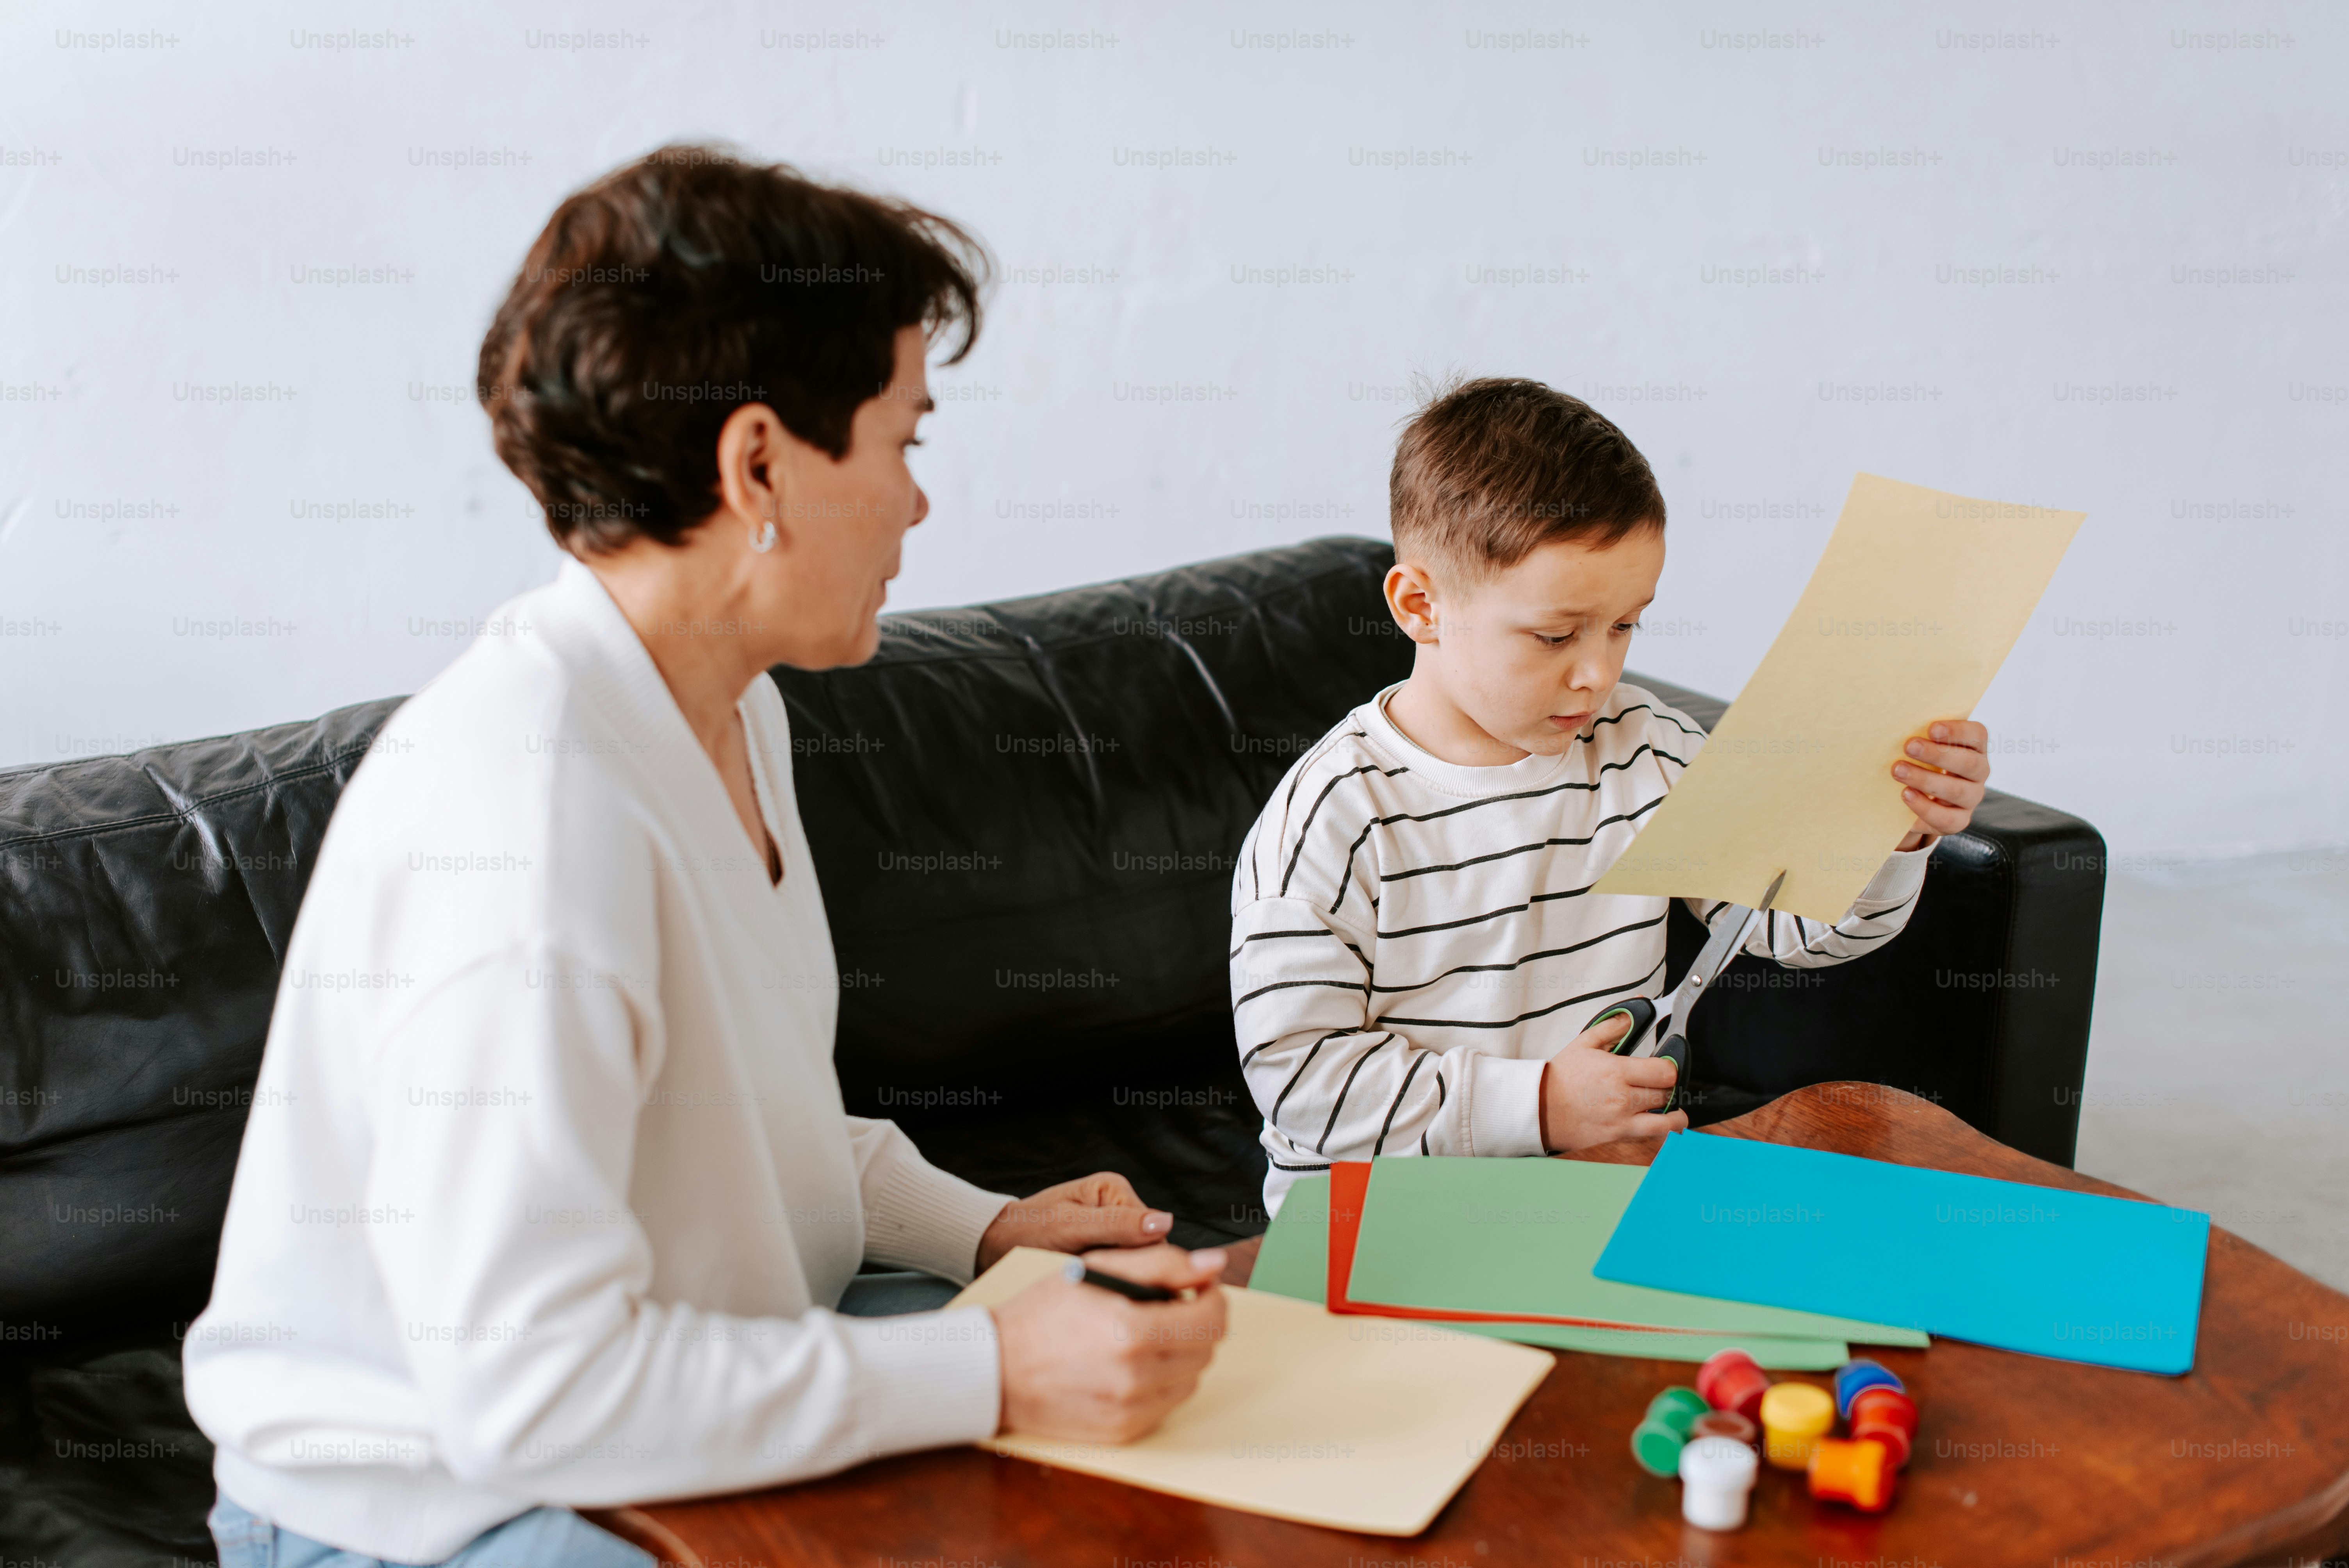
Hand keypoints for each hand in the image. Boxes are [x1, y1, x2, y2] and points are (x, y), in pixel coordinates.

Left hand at [975, 1172, 1173, 1273]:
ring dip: (1117, 1278)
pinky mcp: (1105, 1251)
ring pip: (1136, 1266)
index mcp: (1116, 1190)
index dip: (1141, 1261)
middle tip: (1095, 1278)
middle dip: (1127, 1269)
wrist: (996, 1246)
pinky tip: (1089, 1283)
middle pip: (1148, 1251)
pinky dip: (1107, 1281)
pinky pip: (1120, 1272)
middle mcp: (1120, 1208)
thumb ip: (1117, 1224)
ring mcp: (1113, 1232)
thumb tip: (1165, 1223)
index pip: (1154, 1233)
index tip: (1114, 1276)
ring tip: (1089, 1279)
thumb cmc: (1027, 1231)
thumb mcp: (1070, 1226)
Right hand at [991, 1244, 1227, 1441]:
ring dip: (1178, 1354)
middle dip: (1194, 1323)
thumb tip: (1214, 1264)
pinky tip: (1129, 1365)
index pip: (1212, 1318)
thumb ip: (1163, 1263)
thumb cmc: (1043, 1313)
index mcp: (1132, 1330)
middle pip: (1206, 1349)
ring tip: (1140, 1337)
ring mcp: (1131, 1410)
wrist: (995, 1369)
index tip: (1196, 1288)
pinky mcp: (1124, 1431)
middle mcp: (1136, 1377)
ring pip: (1191, 1378)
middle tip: (1161, 1310)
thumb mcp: (1099, 1269)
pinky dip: (1160, 1382)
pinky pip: (1168, 1404)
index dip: (1210, 1296)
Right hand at [1539, 1011, 1687, 1151]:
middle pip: (1668, 1095)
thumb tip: (1638, 1008)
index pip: (1666, 1072)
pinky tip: (1652, 1122)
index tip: (1664, 1067)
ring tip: (1670, 1110)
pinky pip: (1650, 1138)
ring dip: (1674, 1116)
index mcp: (1616, 1072)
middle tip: (1658, 1085)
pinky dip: (1657, 1132)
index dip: (1670, 1068)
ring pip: (1668, 1124)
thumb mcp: (1585, 1042)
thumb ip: (1615, 1025)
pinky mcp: (1617, 1139)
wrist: (1539, 1108)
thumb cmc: (1561, 1077)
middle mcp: (1623, 1099)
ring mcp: (1622, 1123)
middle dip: (1667, 1088)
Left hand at [1892, 720, 1990, 850]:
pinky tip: (1906, 795)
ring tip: (1898, 770)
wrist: (1919, 800)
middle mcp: (1979, 772)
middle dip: (1937, 754)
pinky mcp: (1959, 820)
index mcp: (1974, 748)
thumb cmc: (1921, 763)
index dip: (1957, 731)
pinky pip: (1947, 818)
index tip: (1932, 728)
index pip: (1977, 735)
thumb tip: (1895, 722)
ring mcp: (1971, 798)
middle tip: (1908, 746)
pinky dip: (1925, 807)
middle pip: (1969, 763)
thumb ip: (1920, 736)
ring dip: (1926, 779)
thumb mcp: (1923, 747)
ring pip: (1958, 791)